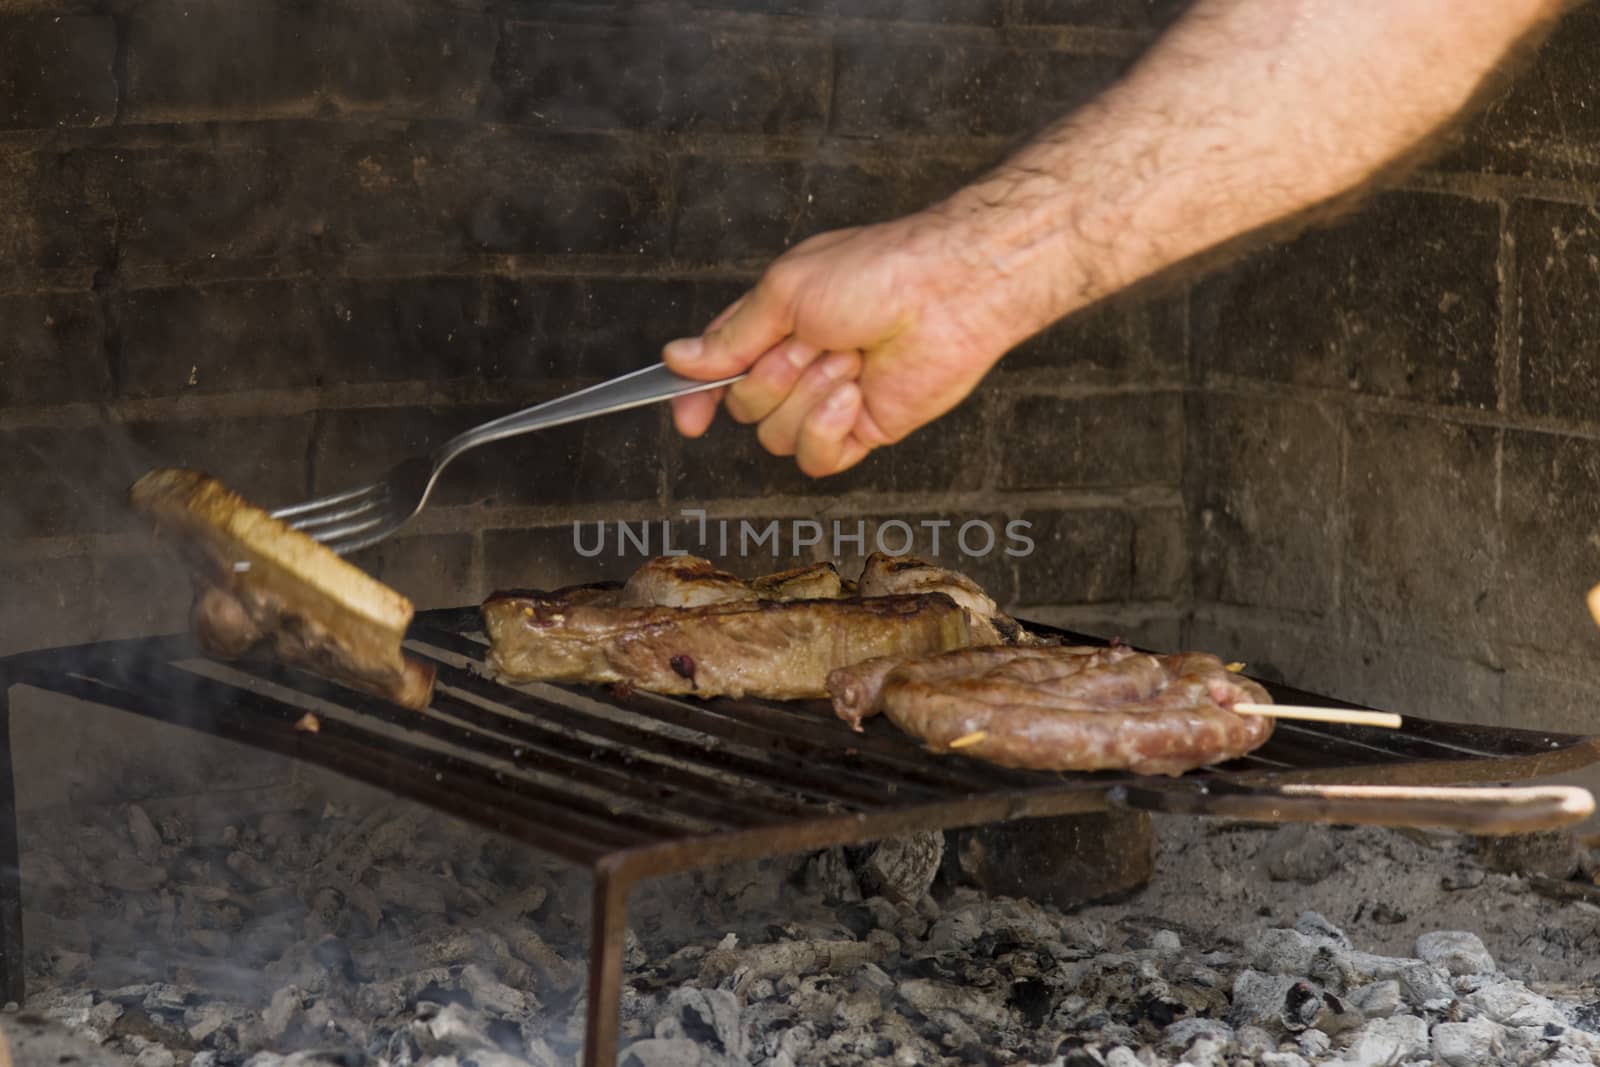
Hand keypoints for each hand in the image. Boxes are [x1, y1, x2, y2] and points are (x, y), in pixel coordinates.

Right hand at [662, 212, 1016, 477]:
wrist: (949, 294)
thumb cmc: (878, 272)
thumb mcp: (785, 291)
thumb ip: (730, 337)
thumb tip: (679, 359)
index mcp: (773, 324)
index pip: (718, 370)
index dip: (696, 397)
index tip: (690, 419)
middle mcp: (798, 365)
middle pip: (744, 407)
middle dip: (773, 378)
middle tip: (814, 342)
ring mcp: (829, 400)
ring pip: (777, 436)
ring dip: (808, 397)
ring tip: (848, 360)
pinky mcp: (862, 429)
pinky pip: (816, 458)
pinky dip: (827, 428)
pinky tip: (856, 396)